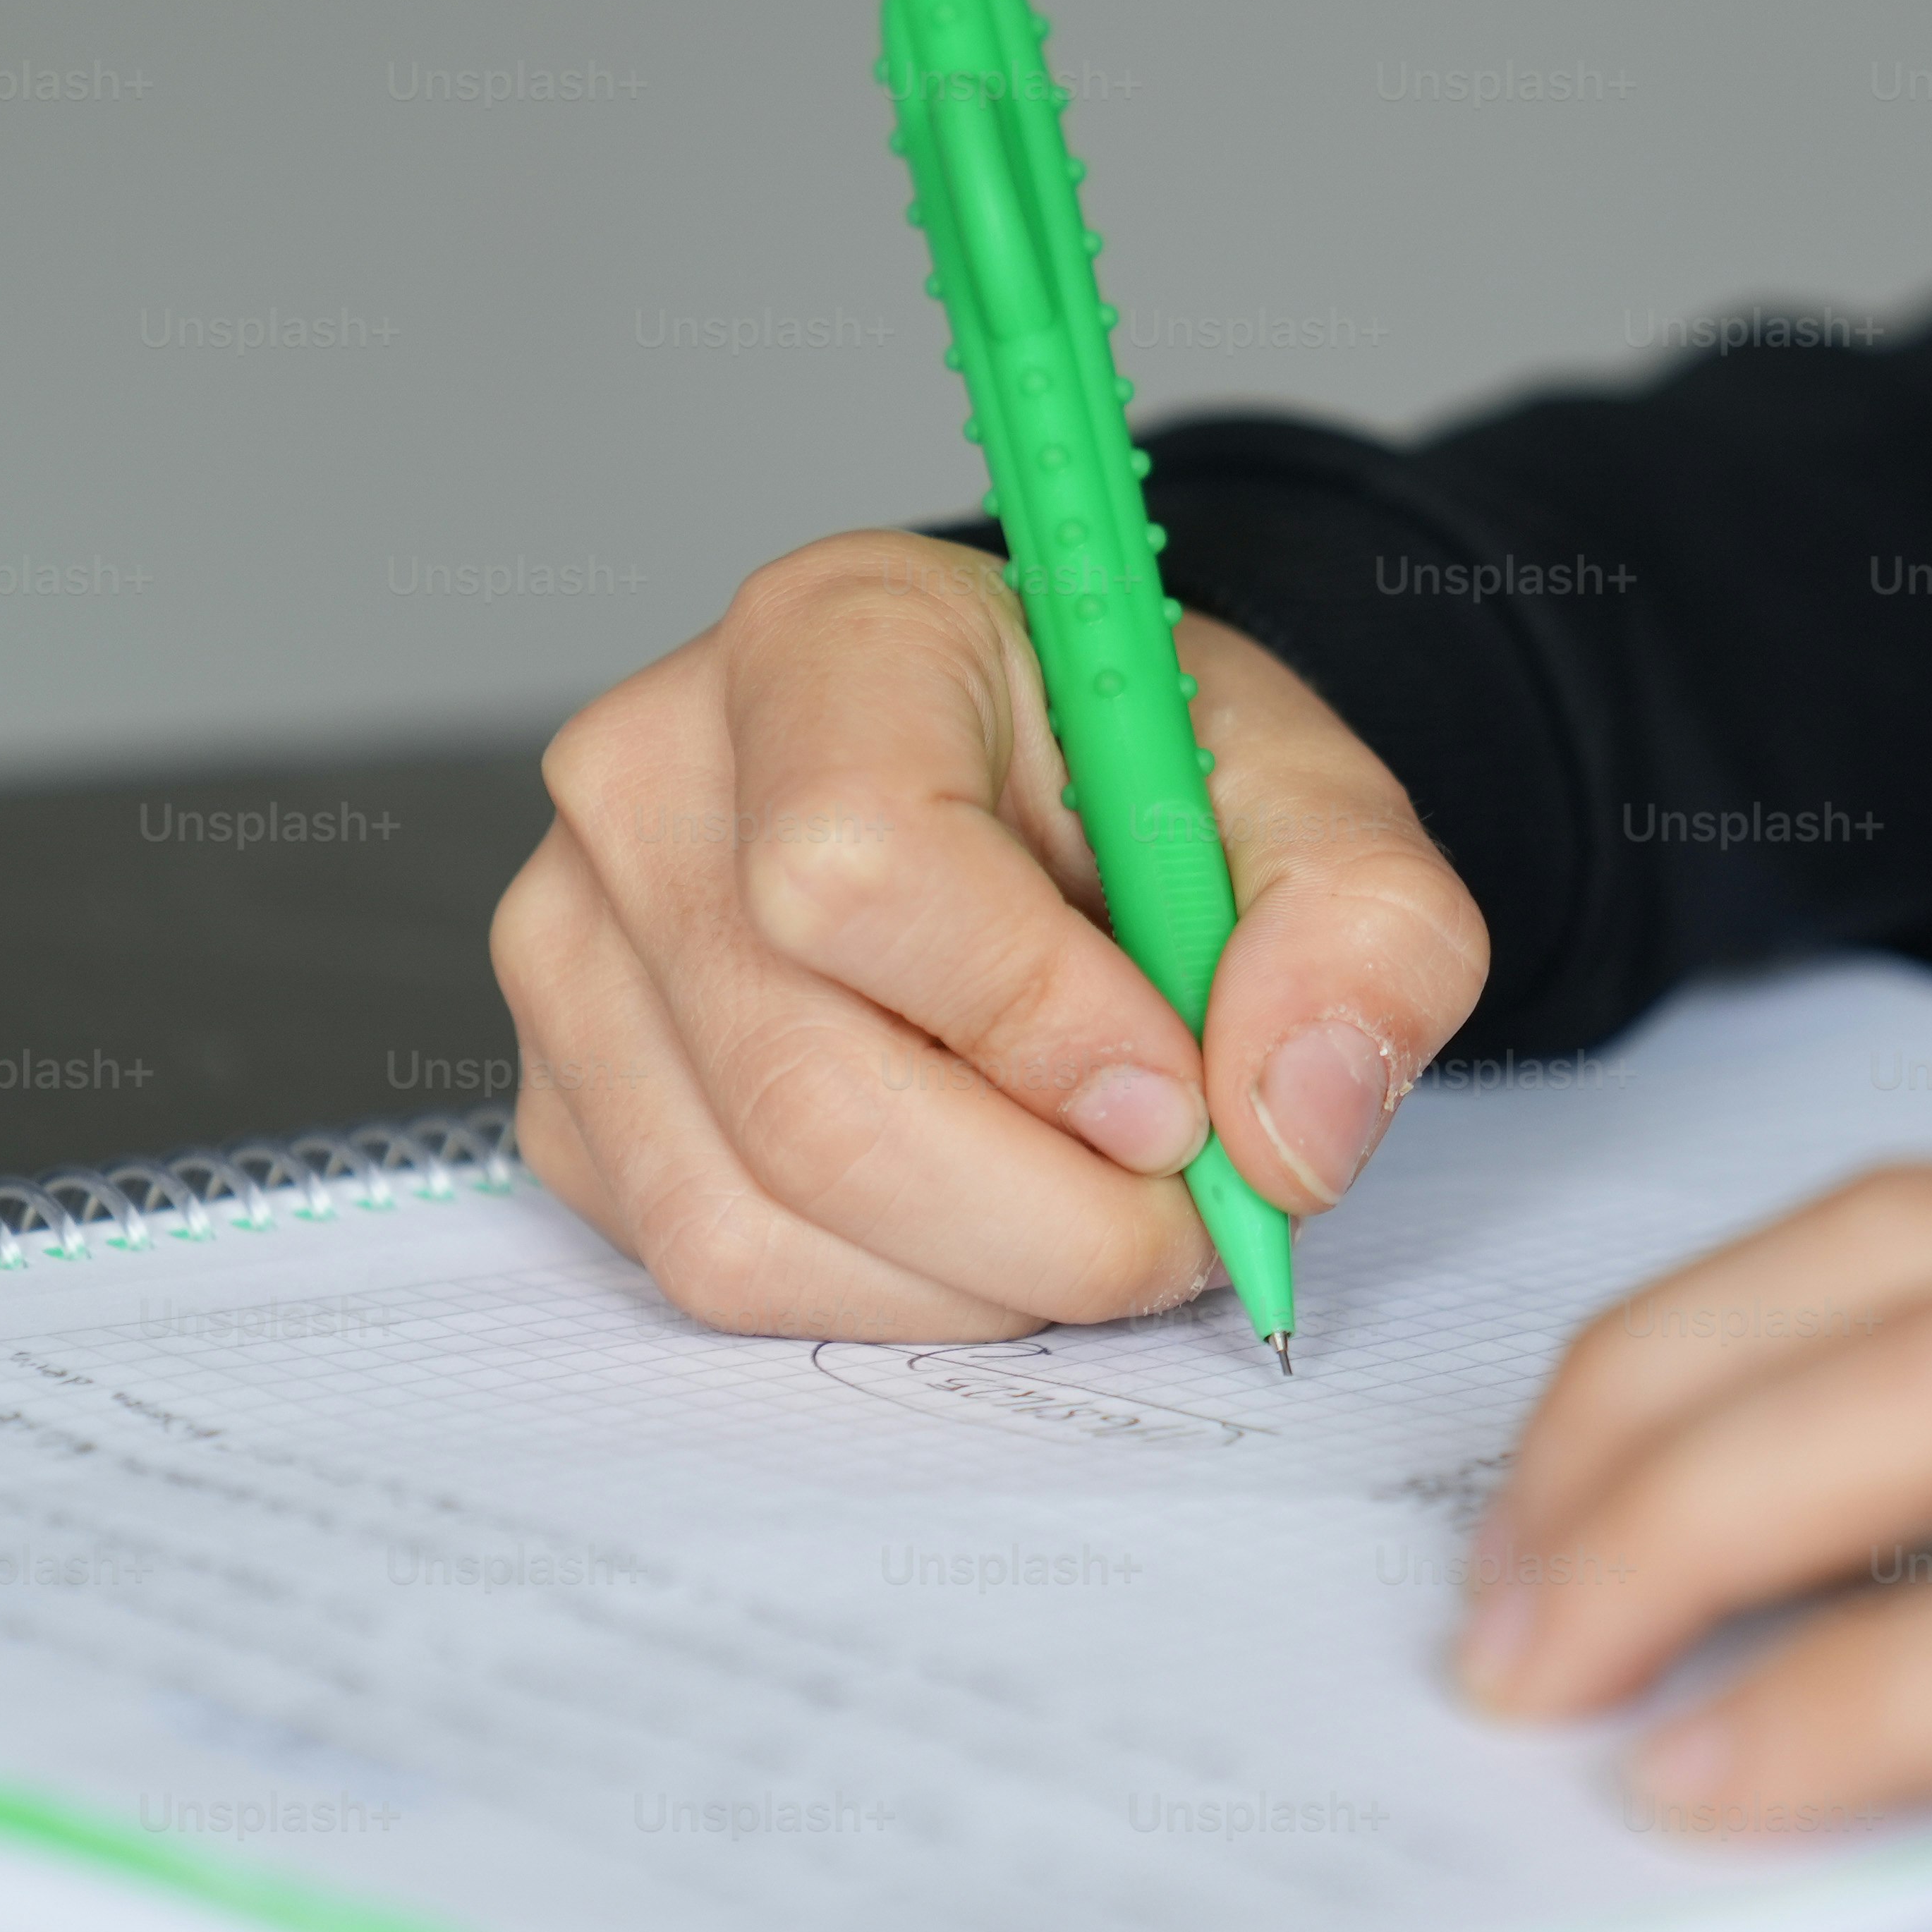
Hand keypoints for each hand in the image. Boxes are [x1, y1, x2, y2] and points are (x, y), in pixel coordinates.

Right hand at [490, 531, 1490, 1337]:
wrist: (1035, 798)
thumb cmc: (1140, 784)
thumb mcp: (1315, 811)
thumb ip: (1365, 936)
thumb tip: (1289, 1131)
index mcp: (828, 638)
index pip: (859, 864)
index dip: (1034, 1024)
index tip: (1180, 1095)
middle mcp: (650, 776)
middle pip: (807, 1092)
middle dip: (1048, 1216)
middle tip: (1188, 1217)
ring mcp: (575, 944)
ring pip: (753, 1217)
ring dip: (978, 1277)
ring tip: (1093, 1206)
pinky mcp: (565, 1092)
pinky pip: (711, 1269)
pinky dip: (888, 1293)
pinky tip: (981, 1215)